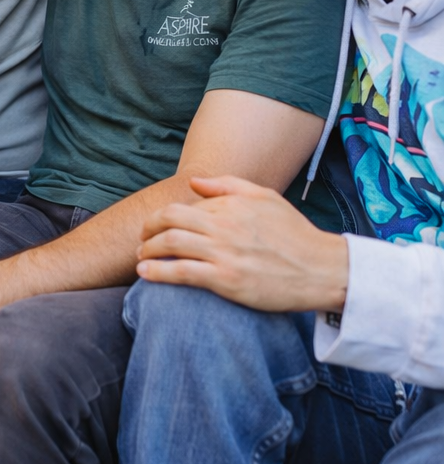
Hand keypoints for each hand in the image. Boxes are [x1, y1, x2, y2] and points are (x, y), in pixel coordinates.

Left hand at [136, 175, 348, 312]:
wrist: (321, 270)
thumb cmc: (294, 234)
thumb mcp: (266, 198)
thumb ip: (228, 185)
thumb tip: (193, 183)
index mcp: (233, 204)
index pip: (185, 206)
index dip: (166, 216)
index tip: (158, 226)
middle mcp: (225, 225)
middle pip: (170, 220)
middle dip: (148, 229)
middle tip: (141, 239)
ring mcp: (224, 252)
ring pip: (170, 244)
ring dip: (148, 251)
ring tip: (140, 257)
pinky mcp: (226, 280)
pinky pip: (181, 273)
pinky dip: (157, 272)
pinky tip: (145, 274)